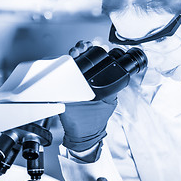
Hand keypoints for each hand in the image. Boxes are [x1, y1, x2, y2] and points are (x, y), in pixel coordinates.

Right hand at [59, 41, 116, 161]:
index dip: (96, 53)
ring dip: (75, 53)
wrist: (80, 134)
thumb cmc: (94, 120)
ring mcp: (73, 83)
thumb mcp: (108, 102)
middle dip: (84, 49)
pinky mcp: (63, 88)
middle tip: (84, 47)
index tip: (96, 49)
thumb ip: (112, 88)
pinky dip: (65, 63)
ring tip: (77, 50)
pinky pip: (63, 72)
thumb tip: (118, 75)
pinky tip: (70, 57)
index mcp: (97, 82)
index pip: (97, 62)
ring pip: (74, 63)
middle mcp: (85, 80)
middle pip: (84, 59)